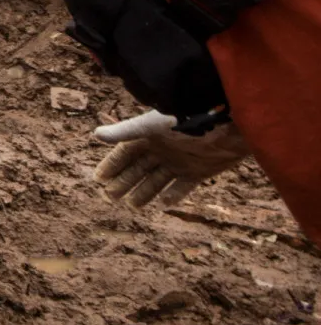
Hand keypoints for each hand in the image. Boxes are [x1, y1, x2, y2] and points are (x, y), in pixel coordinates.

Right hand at [92, 110, 250, 207]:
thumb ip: (125, 131)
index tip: (99, 179)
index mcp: (149, 136)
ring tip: (132, 206)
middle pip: (138, 169)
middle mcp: (163, 149)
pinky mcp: (200, 171)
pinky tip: (163, 205)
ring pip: (157, 180)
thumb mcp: (152, 125)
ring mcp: (181, 161)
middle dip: (124, 182)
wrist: (228, 121)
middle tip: (110, 197)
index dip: (112, 165)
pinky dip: (174, 195)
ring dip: (145, 192)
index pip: (125, 153)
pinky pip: (183, 186)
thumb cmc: (187, 117)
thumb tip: (96, 135)